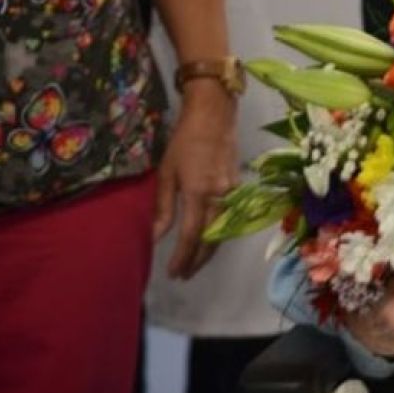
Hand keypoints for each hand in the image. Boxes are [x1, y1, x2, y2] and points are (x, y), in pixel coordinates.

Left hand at [153, 81, 237, 278]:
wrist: (215, 117)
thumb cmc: (184, 141)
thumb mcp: (166, 173)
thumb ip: (163, 207)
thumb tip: (154, 236)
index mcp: (199, 193)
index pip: (191, 236)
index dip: (182, 258)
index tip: (173, 273)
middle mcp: (220, 197)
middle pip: (212, 239)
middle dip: (198, 261)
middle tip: (184, 275)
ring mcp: (233, 193)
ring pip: (224, 231)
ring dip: (209, 250)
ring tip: (195, 262)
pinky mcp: (239, 188)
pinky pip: (230, 218)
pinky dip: (219, 234)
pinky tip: (209, 238)